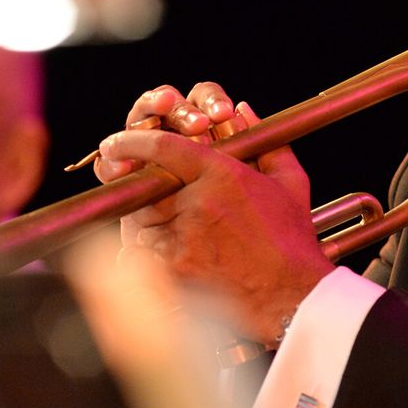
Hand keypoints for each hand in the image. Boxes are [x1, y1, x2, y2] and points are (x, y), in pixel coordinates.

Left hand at [96, 83, 335, 342]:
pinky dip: (149, 255)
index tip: (114, 142)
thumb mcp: (289, 183)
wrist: (293, 297)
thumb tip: (244, 110)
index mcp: (222, 175)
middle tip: (154, 200)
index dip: (132, 141)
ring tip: (172, 234)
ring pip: (142, 222)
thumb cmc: (292, 241)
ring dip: (148, 224)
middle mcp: (198, 203)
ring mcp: (184, 238)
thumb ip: (265, 141)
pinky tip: (171, 259)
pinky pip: (145, 255)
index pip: (163, 147)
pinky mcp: (176, 270)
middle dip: (145, 192)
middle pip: (147, 187)